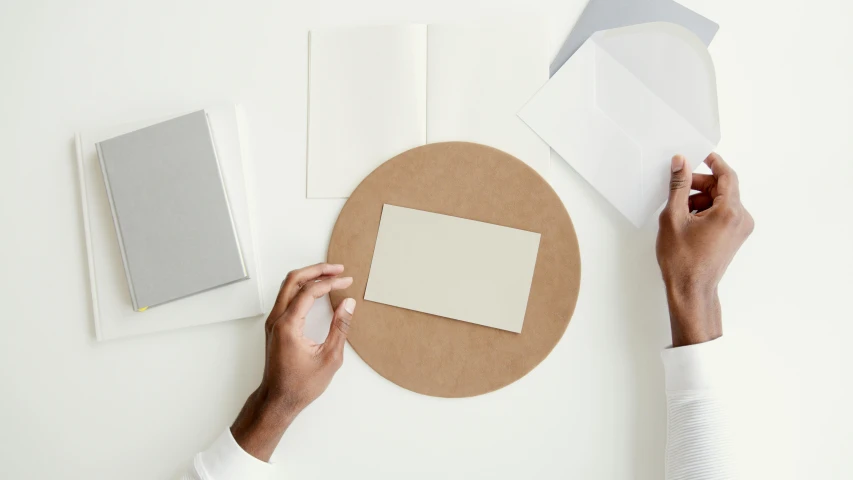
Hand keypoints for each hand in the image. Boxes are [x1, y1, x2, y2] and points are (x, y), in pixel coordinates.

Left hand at [230, 263, 355, 460]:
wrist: (277, 400)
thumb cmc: (300, 385)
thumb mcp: (329, 358)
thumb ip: (340, 327)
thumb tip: (348, 304)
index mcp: (288, 325)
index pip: (309, 291)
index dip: (330, 282)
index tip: (347, 281)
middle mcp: (276, 319)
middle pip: (294, 280)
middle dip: (317, 270)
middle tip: (337, 269)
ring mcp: (273, 322)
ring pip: (288, 286)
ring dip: (309, 277)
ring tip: (330, 275)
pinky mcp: (275, 326)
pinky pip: (286, 297)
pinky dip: (302, 288)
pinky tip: (317, 290)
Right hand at [656, 153, 753, 346]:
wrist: (691, 290)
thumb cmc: (682, 260)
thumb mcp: (674, 216)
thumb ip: (679, 185)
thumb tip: (681, 163)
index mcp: (730, 211)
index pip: (727, 175)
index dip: (713, 162)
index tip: (700, 156)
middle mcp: (741, 219)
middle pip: (723, 188)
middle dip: (701, 184)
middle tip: (679, 188)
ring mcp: (740, 229)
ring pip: (722, 201)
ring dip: (702, 199)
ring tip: (679, 211)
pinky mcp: (735, 237)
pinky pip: (723, 214)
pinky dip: (706, 211)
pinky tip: (688, 221)